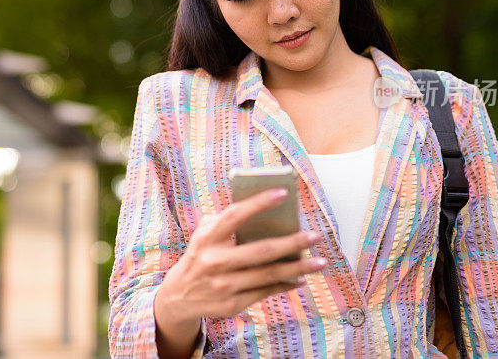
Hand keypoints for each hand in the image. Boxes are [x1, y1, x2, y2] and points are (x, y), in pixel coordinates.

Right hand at [155, 188, 325, 327]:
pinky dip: (286, 284)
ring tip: (320, 261)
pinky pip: (266, 292)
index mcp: (207, 237)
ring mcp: (224, 284)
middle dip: (292, 243)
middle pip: (261, 251)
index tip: (284, 193)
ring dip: (298, 268)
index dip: (259, 203)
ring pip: (269, 275)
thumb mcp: (203, 234)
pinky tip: (301, 278)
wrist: (177, 296)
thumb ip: (226, 221)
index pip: (235, 215)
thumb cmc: (200, 255)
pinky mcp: (232, 303)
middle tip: (315, 236)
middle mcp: (214, 261)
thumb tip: (266, 211)